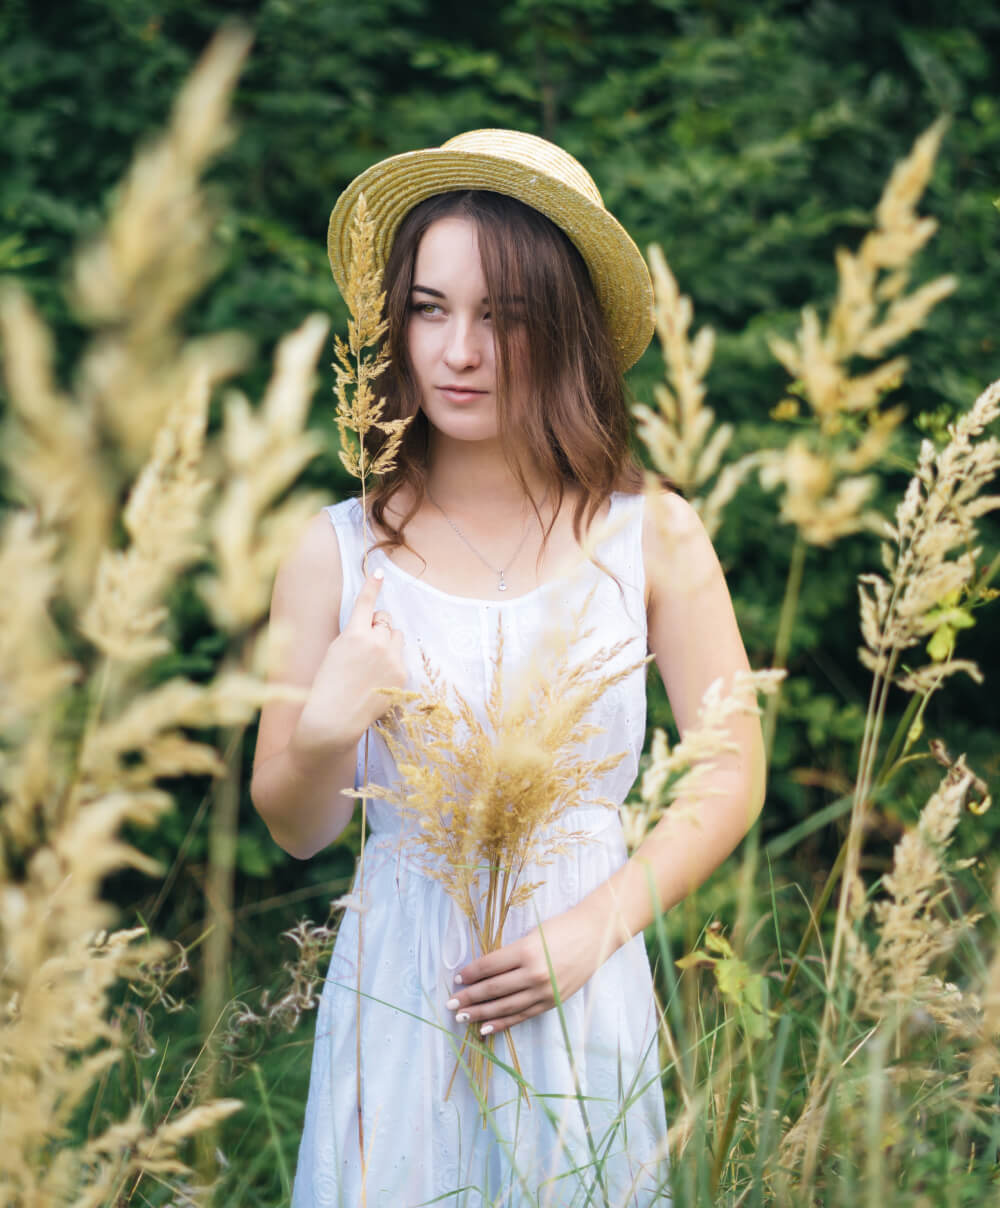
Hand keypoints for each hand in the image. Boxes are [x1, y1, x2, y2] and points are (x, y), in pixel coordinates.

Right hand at [293, 570, 405, 757]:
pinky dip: (391, 663)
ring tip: (372, 663)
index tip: (380, 572)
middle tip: (365, 645)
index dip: (372, 586)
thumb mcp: (336, 652)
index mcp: (354, 634)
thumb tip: (375, 626)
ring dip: (388, 642)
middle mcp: (376, 642)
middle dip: (378, 627)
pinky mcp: (401, 674)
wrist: (334, 718)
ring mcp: (392, 658)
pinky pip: (400, 658)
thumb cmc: (328, 686)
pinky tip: (377, 679)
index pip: (365, 604)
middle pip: (385, 620)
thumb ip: (355, 635)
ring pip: (396, 636)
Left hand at [446, 906, 605, 1036]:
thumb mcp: (532, 935)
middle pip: (493, 989)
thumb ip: (511, 954)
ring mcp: (543, 991)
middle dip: (469, 997)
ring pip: (504, 1006)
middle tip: (451, 1003)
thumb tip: (485, 971)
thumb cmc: (561, 928)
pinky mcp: (551, 1002)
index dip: (471, 973)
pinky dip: (502, 1023)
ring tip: (462, 1017)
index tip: (457, 979)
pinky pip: (521, 1016)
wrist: (595, 936)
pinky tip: (485, 1028)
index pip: (489, 966)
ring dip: (481, 1013)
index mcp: (526, 951)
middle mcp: (533, 974)